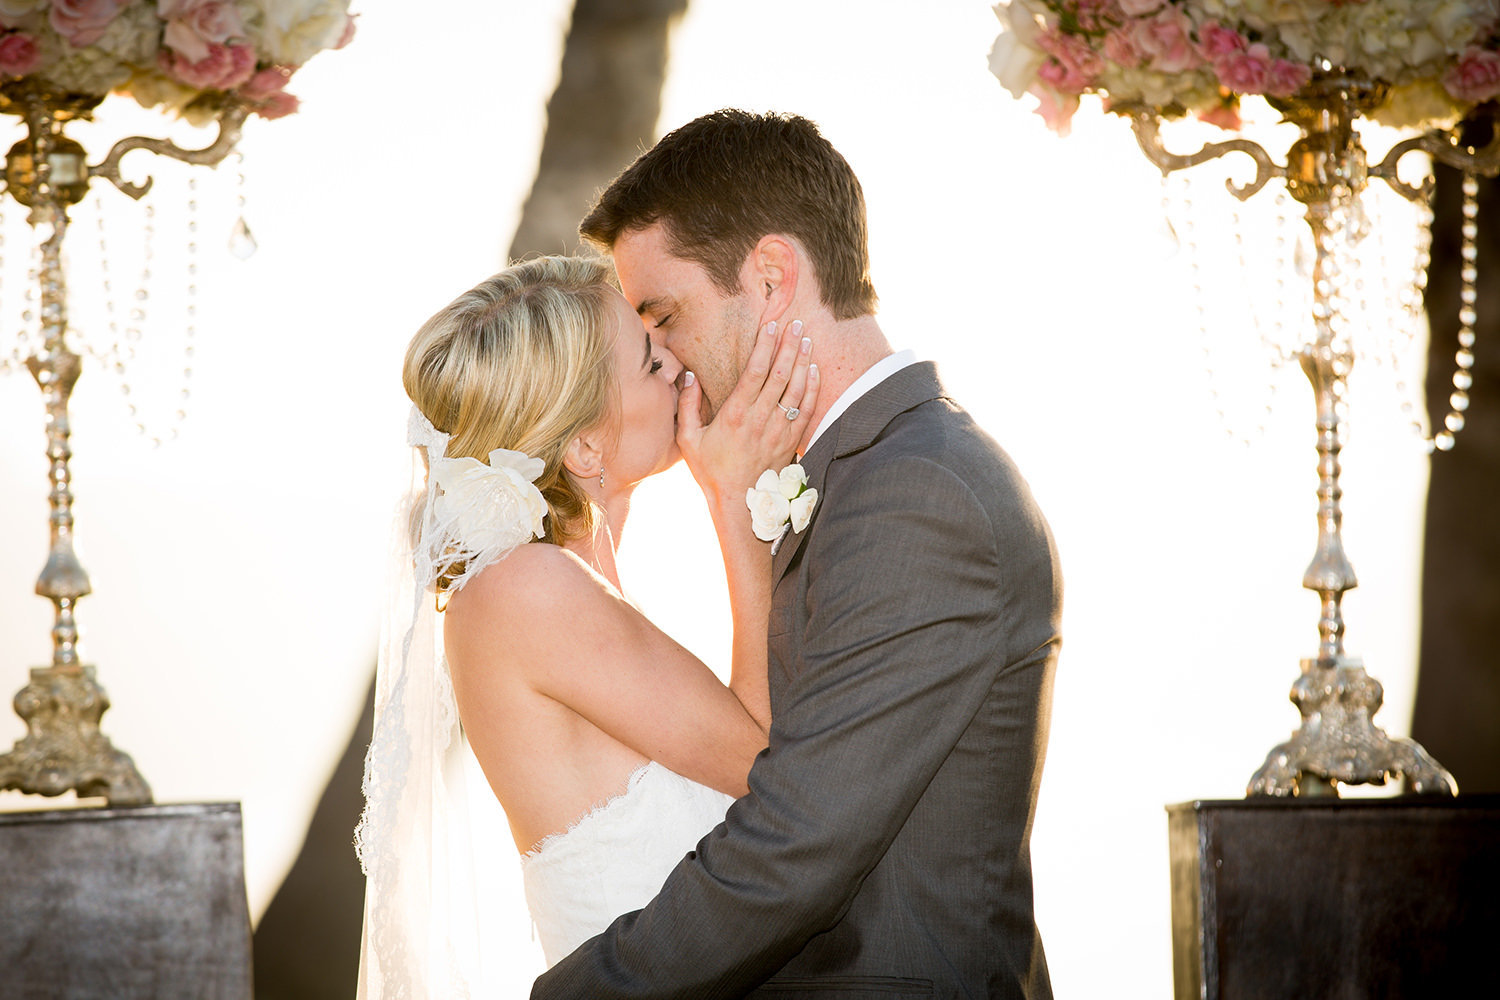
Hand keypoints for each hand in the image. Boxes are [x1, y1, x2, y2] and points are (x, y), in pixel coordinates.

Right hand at [677, 319, 819, 508]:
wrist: (739, 503)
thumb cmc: (711, 471)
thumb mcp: (688, 439)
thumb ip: (687, 406)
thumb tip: (688, 376)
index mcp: (735, 415)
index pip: (755, 372)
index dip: (765, 346)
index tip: (771, 326)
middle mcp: (760, 420)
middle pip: (780, 374)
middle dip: (789, 346)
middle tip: (796, 323)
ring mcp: (779, 431)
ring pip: (796, 389)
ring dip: (803, 362)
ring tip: (807, 339)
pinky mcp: (791, 442)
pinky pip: (806, 410)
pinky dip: (812, 388)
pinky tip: (814, 370)